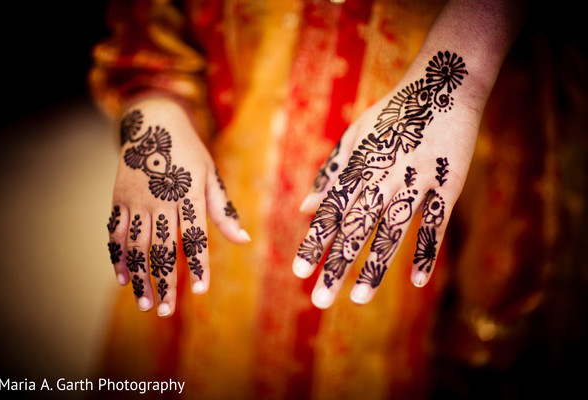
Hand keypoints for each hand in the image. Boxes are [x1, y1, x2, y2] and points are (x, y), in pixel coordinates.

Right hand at [106, 97, 249, 316]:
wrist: (153, 123)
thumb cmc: (189, 153)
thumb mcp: (210, 175)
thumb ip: (222, 210)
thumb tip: (243, 241)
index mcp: (188, 192)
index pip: (195, 236)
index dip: (198, 264)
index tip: (201, 290)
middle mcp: (161, 198)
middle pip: (163, 247)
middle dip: (165, 282)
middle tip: (167, 311)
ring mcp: (136, 198)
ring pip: (136, 245)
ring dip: (139, 277)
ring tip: (145, 304)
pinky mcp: (119, 198)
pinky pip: (115, 232)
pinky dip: (117, 256)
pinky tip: (122, 278)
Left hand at [293, 50, 481, 308]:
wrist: (443, 84)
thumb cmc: (392, 113)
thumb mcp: (355, 136)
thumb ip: (330, 173)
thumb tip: (304, 208)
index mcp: (359, 165)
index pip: (330, 211)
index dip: (314, 242)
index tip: (299, 272)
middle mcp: (383, 176)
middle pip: (356, 228)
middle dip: (336, 265)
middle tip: (320, 300)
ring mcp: (416, 180)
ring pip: (392, 230)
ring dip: (375, 267)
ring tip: (358, 298)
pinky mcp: (448, 183)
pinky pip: (437, 223)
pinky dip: (428, 251)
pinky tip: (418, 282)